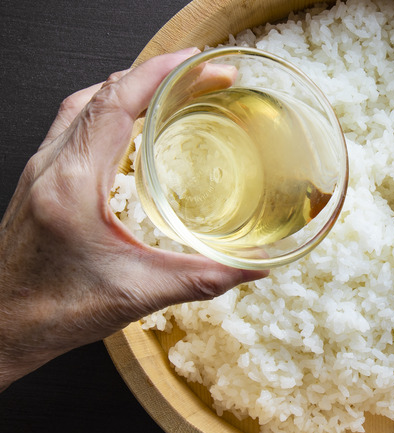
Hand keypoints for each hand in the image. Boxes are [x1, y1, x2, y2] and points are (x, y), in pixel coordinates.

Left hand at [0, 48, 266, 390]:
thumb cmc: (50, 311)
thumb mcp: (137, 294)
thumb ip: (202, 278)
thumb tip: (254, 266)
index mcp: (73, 183)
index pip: (116, 103)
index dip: (158, 73)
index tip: (195, 62)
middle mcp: (52, 166)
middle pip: (102, 93)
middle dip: (155, 75)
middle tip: (198, 78)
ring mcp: (41, 170)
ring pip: (84, 104)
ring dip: (128, 88)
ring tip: (170, 91)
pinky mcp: (40, 180)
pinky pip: (75, 124)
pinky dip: (109, 111)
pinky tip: (131, 130)